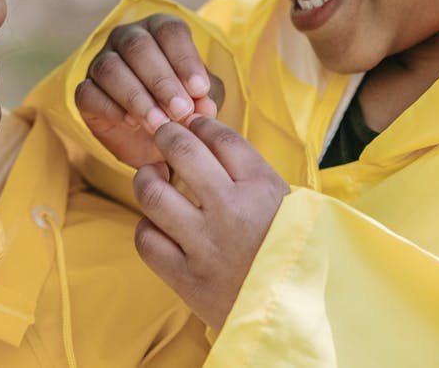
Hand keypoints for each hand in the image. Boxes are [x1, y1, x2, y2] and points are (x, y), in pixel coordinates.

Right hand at [75, 13, 221, 168]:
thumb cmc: (179, 107)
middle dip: (161, 81)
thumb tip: (204, 105)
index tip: (200, 90)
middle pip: (138, 46)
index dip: (185, 59)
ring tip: (158, 124)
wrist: (152, 141)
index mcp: (158, 30)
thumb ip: (205, 98)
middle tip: (180, 111)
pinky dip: (111, 109)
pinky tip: (132, 123)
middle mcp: (126, 38)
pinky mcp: (85, 91)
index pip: (169, 31)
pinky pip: (89, 93)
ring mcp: (101, 62)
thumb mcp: (200, 101)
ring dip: (137, 97)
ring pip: (111, 68)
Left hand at [132, 117, 288, 330]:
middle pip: (182, 151)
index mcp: (263, 189)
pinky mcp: (186, 278)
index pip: (221, 137)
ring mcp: (206, 246)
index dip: (199, 124)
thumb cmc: (287, 251)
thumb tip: (204, 133)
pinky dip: (147, 226)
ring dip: (146, 177)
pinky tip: (158, 223)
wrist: (292, 314)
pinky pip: (146, 239)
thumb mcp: (285, 203)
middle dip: (166, 135)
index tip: (191, 125)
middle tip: (163, 137)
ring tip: (153, 176)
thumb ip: (248, 171)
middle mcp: (232, 212)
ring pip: (152, 192)